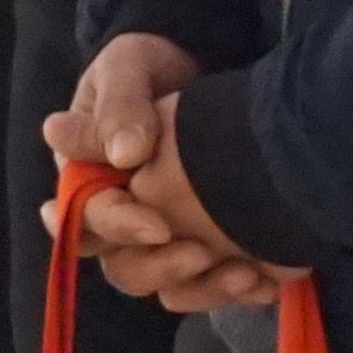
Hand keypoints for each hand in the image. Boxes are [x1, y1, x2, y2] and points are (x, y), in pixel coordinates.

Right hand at [49, 32, 282, 312]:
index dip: (120, 228)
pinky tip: (266, 283)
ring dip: (203, 287)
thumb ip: (121, 107)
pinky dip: (238, 289)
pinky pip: (212, 284)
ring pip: (167, 287)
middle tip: (203, 253)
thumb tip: (123, 154)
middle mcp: (118, 216)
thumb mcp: (127, 69)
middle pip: (123, 266)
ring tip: (243, 275)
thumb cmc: (146, 64)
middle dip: (162, 267)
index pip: (89, 218)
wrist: (199, 63)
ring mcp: (161, 236)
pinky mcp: (204, 243)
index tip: (159, 226)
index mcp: (87, 178)